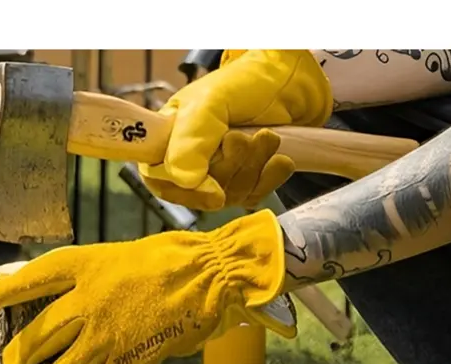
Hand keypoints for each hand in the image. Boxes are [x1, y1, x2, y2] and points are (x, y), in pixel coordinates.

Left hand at [0, 209, 292, 363]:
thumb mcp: (121, 257)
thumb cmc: (170, 261)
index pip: (36, 277)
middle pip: (41, 334)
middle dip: (23, 353)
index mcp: (85, 267)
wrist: (208, 275)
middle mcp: (86, 302)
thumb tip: (75, 308)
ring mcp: (104, 335)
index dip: (11, 289)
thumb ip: (93, 281)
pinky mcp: (126, 361)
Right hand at [138, 50, 331, 207]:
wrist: (293, 79)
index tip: (210, 185)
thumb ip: (191, 138)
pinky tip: (277, 157)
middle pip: (198, 192)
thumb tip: (185, 180)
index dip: (181, 188)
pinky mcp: (245, 184)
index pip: (157, 178)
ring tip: (264, 136)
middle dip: (229, 166)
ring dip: (254, 165)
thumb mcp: (212, 101)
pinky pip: (253, 197)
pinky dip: (271, 177)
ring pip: (228, 196)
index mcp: (168, 137)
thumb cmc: (247, 82)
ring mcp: (218, 175)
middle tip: (242, 136)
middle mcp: (189, 159)